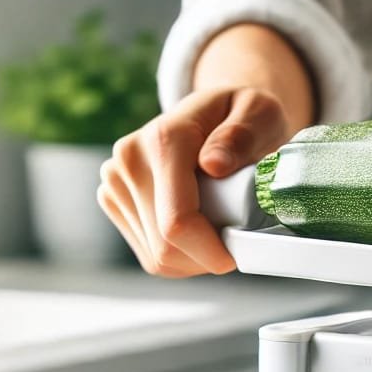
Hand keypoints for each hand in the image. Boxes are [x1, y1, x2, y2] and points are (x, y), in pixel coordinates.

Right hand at [97, 86, 292, 276]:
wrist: (210, 114)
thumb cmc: (242, 117)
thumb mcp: (259, 112)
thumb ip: (241, 135)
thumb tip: (214, 165)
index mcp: (163, 139)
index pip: (177, 222)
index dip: (210, 252)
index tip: (236, 257)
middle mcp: (129, 160)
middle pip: (166, 247)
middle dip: (206, 257)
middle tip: (234, 236)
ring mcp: (115, 182)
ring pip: (158, 256)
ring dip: (194, 259)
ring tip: (215, 227)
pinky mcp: (112, 201)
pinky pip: (150, 256)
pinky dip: (180, 258)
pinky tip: (196, 233)